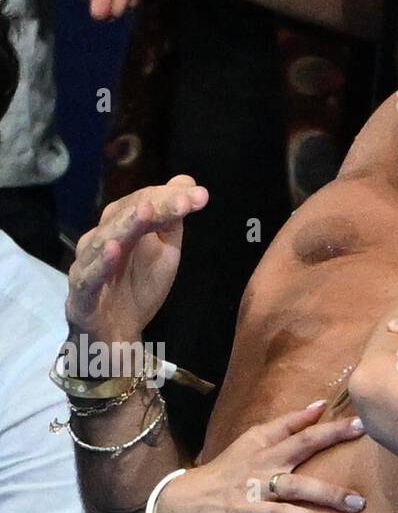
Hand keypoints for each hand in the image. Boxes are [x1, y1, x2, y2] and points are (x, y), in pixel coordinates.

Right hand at [66, 175, 207, 341]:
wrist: (116, 329)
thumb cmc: (138, 285)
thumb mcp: (164, 251)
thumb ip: (173, 220)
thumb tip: (190, 182)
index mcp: (121, 226)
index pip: (145, 203)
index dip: (170, 199)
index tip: (200, 197)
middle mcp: (101, 238)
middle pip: (125, 215)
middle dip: (155, 206)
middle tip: (182, 200)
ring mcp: (89, 264)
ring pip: (105, 240)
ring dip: (126, 225)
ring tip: (146, 211)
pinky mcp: (82, 291)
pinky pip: (90, 275)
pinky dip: (102, 263)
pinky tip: (114, 250)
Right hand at [154, 402, 367, 512]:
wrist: (178, 500)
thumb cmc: (227, 469)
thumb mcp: (253, 440)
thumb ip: (289, 423)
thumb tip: (321, 404)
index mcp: (265, 458)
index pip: (302, 440)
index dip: (331, 432)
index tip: (362, 425)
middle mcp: (256, 483)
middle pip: (295, 484)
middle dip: (327, 492)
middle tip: (359, 501)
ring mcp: (242, 511)